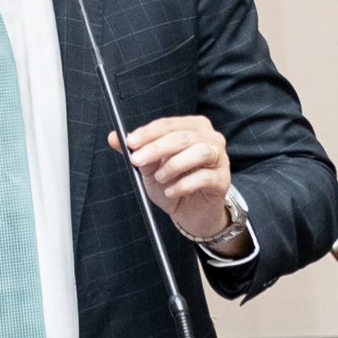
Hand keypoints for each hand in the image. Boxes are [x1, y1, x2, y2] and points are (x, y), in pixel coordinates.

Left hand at [109, 115, 240, 251]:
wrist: (191, 213)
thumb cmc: (172, 184)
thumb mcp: (149, 167)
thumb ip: (135, 151)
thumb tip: (114, 137)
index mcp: (192, 128)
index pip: (169, 124)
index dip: (149, 133)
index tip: (131, 142)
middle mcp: (210, 138)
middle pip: (183, 136)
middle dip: (157, 148)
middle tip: (137, 160)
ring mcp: (220, 158)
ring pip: (199, 152)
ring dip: (174, 164)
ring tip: (160, 177)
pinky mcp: (223, 179)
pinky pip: (205, 177)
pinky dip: (184, 184)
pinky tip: (172, 191)